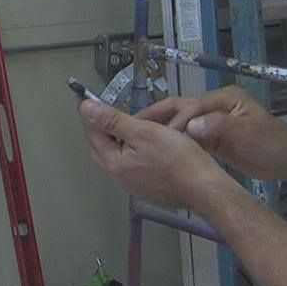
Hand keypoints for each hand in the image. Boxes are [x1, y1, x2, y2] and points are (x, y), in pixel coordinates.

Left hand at [78, 97, 233, 209]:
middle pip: (99, 147)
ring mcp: (133, 184)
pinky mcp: (146, 186)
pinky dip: (127, 149)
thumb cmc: (179, 160)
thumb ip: (113, 120)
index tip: (82, 97)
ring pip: (114, 156)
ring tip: (115, 122)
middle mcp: (120, 176)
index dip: (88, 112)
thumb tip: (87, 108)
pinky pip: (129, 164)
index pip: (92, 132)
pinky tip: (138, 142)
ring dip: (112, 138)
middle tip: (96, 108)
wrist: (204, 188)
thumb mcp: (144, 131)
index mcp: (114, 162)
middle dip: (96, 127)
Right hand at [137, 88, 286, 180]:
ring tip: (140, 138)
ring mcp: (214, 120)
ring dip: (163, 130)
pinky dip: (174, 141)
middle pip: (181, 108)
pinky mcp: (214, 136)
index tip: (159, 134)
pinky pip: (189, 136)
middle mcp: (216, 106)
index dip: (174, 119)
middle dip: (159, 117)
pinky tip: (159, 149)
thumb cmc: (270, 143)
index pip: (191, 105)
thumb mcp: (246, 133)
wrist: (286, 160)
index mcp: (224, 98)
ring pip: (182, 122)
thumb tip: (190, 126)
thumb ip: (218, 126)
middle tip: (135, 127)